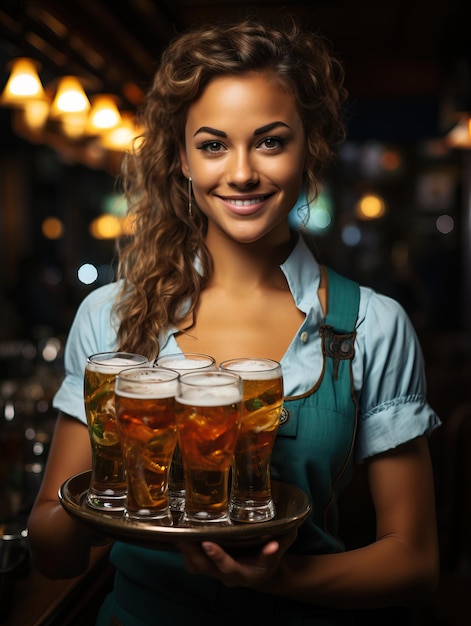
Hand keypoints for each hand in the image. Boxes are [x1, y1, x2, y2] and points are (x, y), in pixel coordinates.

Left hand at [177, 528, 296, 587]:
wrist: (260, 572)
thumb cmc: (267, 562)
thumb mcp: (274, 558)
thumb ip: (273, 551)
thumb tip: (273, 543)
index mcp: (242, 574)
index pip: (227, 567)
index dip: (217, 556)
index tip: (208, 543)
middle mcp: (225, 575)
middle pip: (204, 567)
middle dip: (192, 552)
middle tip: (183, 534)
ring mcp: (214, 571)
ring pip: (195, 566)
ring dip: (185, 551)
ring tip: (178, 532)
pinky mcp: (208, 566)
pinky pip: (192, 562)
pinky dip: (185, 550)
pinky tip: (181, 534)